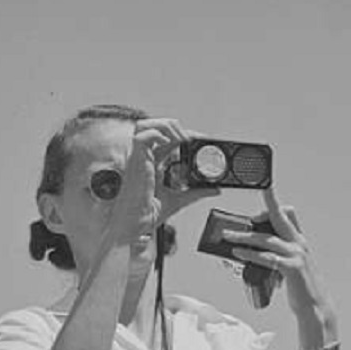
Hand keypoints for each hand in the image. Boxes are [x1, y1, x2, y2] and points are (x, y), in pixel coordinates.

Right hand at [110, 119, 218, 241]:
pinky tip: (169, 143)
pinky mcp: (135, 161)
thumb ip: (197, 193)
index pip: (166, 139)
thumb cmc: (148, 214)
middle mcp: (144, 157)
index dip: (182, 134)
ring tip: (181, 138)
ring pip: (145, 125)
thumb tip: (215, 190)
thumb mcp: (179, 199)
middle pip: (154, 126)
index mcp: (152, 163)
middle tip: (191, 139)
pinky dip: (156, 134)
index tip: (200, 140)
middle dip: (174, 126)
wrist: (136, 224)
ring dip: (165, 126)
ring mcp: (138, 158)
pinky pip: (141, 137)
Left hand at [223, 187, 336, 322]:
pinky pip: (266, 258)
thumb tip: (252, 253)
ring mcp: (296, 256)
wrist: (315, 309)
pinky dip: (250, 254)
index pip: (289, 214)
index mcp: (298, 242)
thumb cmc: (300, 289)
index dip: (275, 203)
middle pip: (280, 217)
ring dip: (244, 236)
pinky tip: (238, 254)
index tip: (265, 192)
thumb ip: (276, 257)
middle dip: (268, 202)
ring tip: (228, 236)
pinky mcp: (291, 269)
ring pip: (266, 239)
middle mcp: (299, 244)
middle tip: (258, 191)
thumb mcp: (290, 268)